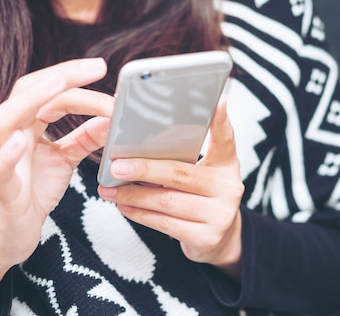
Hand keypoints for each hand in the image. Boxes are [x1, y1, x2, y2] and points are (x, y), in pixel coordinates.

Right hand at [0, 58, 112, 314]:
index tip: (104, 69)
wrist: (7, 236)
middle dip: (61, 76)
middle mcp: (11, 135)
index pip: (49, 90)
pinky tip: (22, 140)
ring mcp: (1, 160)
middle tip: (96, 67)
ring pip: (5, 120)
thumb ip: (84, 138)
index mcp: (27, 125)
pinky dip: (8, 153)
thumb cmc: (31, 193)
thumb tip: (110, 117)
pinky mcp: (0, 189)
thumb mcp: (65, 160)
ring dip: (31, 100)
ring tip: (58, 84)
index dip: (76, 78)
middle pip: (27, 92)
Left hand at [98, 98, 243, 277]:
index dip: (221, 120)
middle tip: (117, 165)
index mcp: (228, 164)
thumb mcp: (204, 173)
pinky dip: (140, 214)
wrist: (221, 238)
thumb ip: (184, 159)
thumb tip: (138, 148)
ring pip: (167, 201)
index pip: (226, 138)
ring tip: (110, 188)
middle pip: (181, 173)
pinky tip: (124, 206)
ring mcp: (220, 214)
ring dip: (134, 194)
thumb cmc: (202, 196)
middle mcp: (229, 187)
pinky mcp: (206, 237)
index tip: (218, 100)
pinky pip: (164, 223)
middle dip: (144, 169)